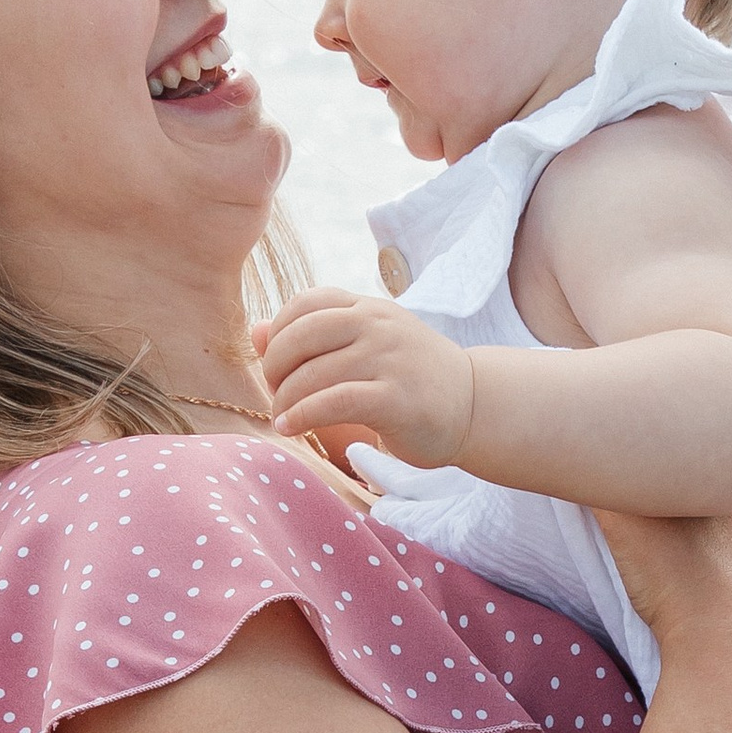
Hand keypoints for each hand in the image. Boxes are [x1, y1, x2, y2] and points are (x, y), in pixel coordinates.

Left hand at [256, 289, 477, 466]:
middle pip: (300, 335)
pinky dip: (303, 416)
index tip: (277, 365)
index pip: (305, 303)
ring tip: (284, 418)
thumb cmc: (412, 378)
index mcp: (368, 307)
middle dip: (274, 368)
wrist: (475, 405)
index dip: (278, 334)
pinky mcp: (395, 398)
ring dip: (286, 400)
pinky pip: (333, 402)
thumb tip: (256, 330)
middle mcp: (377, 325)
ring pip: (312, 373)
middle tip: (276, 394)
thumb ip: (313, 336)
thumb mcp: (365, 345)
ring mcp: (388, 359)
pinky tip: (291, 429)